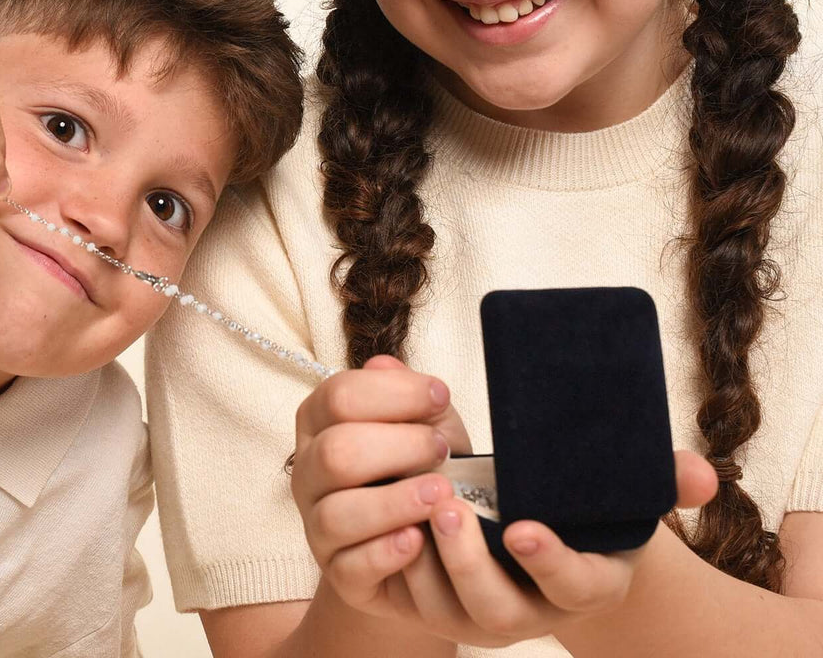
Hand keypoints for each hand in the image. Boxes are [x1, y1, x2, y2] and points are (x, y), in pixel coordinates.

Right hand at [291, 356, 471, 613]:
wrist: (429, 537)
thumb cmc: (423, 467)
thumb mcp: (426, 423)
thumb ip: (408, 394)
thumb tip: (385, 365)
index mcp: (322, 421)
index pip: (339, 395)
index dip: (394, 393)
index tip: (440, 396)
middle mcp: (309, 471)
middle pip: (336, 452)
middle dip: (398, 446)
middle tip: (442, 450)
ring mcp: (317, 526)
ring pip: (336, 514)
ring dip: (395, 502)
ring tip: (441, 494)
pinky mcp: (338, 575)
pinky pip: (350, 567)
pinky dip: (386, 552)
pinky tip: (417, 540)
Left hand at [376, 450, 717, 647]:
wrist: (542, 532)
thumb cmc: (584, 510)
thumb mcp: (622, 496)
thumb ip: (660, 481)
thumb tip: (700, 474)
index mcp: (583, 583)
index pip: (573, 587)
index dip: (550, 562)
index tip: (521, 527)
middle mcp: (531, 611)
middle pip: (495, 610)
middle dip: (469, 561)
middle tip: (448, 504)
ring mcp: (480, 613)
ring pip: (444, 609)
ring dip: (424, 561)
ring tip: (411, 504)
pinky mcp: (438, 605)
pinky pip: (409, 601)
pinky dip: (394, 562)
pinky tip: (387, 515)